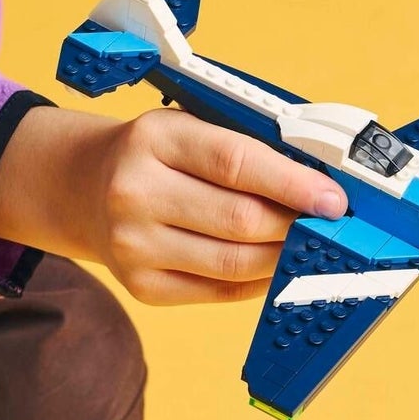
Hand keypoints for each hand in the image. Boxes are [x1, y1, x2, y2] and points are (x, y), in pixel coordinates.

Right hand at [0, 105, 346, 305]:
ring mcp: (133, 245)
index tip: (334, 200)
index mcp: (152, 137)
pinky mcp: (141, 285)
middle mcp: (134, 191)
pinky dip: (255, 282)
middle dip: (295, 225)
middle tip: (327, 226)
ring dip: (282, 257)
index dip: (293, 184)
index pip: (236, 162)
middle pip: (240, 219)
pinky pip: (218, 292)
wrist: (84, 188)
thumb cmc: (155, 155)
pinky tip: (271, 266)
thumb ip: (245, 148)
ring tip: (305, 246)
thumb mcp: (188, 127)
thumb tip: (318, 185)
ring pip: (234, 263)